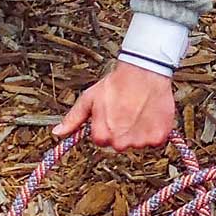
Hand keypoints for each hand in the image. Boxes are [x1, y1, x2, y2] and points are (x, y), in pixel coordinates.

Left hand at [56, 64, 175, 150]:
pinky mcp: (157, 138)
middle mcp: (120, 143)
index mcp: (102, 136)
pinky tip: (149, 114)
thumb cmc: (116, 84)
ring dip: (138, 131)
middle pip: (119, 143)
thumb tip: (57, 133)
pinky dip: (153, 130)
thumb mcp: (88, 99)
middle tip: (126, 111)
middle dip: (122, 131)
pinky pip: (154, 140)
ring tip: (138, 110)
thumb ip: (72, 119)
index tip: (112, 113)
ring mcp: (140, 142)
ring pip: (137, 142)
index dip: (106, 125)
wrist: (144, 71)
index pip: (102, 140)